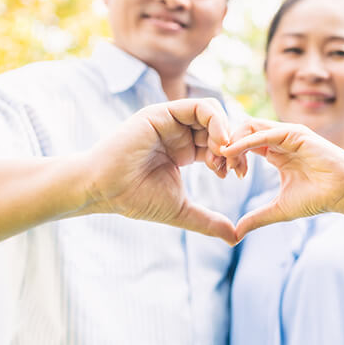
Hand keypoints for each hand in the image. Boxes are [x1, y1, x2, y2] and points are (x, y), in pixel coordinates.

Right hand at [86, 98, 237, 244]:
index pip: (218, 144)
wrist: (105, 190)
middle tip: (237, 168)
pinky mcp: (162, 113)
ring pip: (212, 113)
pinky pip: (199, 106)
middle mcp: (178, 132)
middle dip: (234, 146)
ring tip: (226, 155)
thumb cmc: (135, 199)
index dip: (233, 157)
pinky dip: (216, 121)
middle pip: (219, 127)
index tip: (238, 176)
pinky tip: (220, 143)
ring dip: (226, 132)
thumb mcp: (181, 210)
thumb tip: (235, 238)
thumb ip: (208, 221)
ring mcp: (170, 121)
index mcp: (184, 150)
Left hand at [220, 119, 343, 240]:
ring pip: (250, 127)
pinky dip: (245, 141)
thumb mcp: (279, 209)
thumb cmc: (318, 199)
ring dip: (233, 141)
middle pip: (242, 132)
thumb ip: (257, 217)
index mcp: (275, 152)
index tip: (222, 175)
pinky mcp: (295, 133)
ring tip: (225, 160)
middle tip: (219, 167)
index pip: (243, 144)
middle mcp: (279, 139)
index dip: (229, 157)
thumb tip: (235, 233)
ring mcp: (287, 134)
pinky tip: (234, 153)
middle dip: (226, 146)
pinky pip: (264, 133)